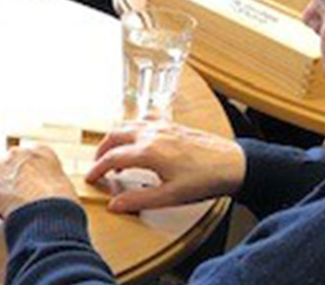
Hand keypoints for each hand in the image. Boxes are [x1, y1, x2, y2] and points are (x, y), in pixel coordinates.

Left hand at [0, 145, 76, 218]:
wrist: (45, 210)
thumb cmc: (59, 202)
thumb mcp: (63, 186)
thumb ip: (49, 182)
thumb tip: (46, 193)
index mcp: (41, 151)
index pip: (28, 161)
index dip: (27, 177)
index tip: (27, 188)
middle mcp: (18, 152)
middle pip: (9, 166)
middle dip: (11, 181)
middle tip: (17, 199)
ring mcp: (0, 164)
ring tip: (9, 207)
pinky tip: (1, 212)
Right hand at [86, 120, 246, 212]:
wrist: (233, 164)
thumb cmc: (205, 180)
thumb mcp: (170, 196)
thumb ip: (139, 199)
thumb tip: (114, 204)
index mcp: (148, 151)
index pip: (112, 158)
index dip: (97, 169)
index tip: (90, 178)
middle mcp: (152, 134)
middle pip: (114, 136)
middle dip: (101, 151)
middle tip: (98, 165)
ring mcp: (162, 126)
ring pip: (127, 125)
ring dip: (116, 138)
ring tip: (115, 154)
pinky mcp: (173, 124)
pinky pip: (145, 119)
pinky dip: (134, 127)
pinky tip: (139, 136)